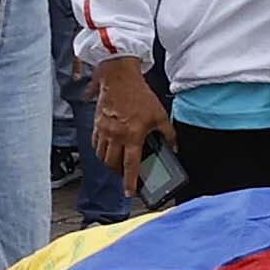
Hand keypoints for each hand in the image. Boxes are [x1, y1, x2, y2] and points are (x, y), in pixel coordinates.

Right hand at [93, 57, 168, 178]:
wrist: (119, 77)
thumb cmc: (139, 94)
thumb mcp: (160, 115)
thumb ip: (168, 134)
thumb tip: (174, 147)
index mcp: (132, 135)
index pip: (130, 165)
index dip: (129, 182)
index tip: (130, 192)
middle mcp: (116, 135)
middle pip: (112, 164)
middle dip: (118, 174)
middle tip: (124, 175)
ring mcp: (104, 130)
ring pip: (101, 156)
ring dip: (108, 163)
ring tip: (116, 163)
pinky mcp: (96, 123)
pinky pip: (95, 144)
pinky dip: (100, 150)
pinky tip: (107, 149)